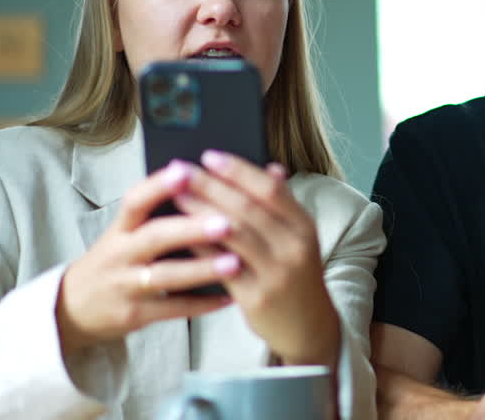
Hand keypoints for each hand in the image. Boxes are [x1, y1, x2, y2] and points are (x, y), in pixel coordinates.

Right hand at [56, 162, 239, 353]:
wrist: (72, 308)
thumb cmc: (114, 262)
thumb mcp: (123, 234)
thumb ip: (155, 212)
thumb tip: (200, 180)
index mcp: (120, 229)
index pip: (134, 201)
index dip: (158, 186)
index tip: (185, 171)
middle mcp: (120, 254)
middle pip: (154, 237)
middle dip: (191, 229)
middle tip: (227, 223)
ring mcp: (125, 286)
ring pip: (165, 276)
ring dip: (202, 269)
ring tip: (235, 263)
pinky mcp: (134, 315)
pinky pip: (172, 309)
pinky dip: (202, 304)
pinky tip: (230, 297)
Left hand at [176, 151, 340, 367]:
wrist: (308, 327)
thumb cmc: (296, 275)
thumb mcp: (300, 238)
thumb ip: (283, 205)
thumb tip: (271, 168)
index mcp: (304, 227)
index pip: (270, 190)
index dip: (238, 170)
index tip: (209, 156)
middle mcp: (294, 248)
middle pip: (248, 208)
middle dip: (210, 185)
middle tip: (180, 170)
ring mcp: (276, 274)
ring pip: (233, 235)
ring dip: (201, 211)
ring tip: (176, 195)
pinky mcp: (257, 298)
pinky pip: (222, 266)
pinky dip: (201, 246)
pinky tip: (180, 233)